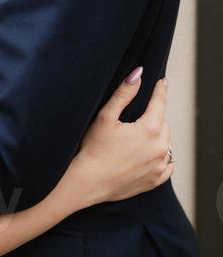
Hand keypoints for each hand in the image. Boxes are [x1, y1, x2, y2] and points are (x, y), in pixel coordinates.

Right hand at [67, 74, 172, 208]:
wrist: (88, 182)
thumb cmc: (93, 148)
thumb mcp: (106, 117)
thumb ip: (124, 94)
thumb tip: (138, 75)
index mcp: (150, 129)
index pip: (159, 103)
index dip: (160, 90)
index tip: (161, 82)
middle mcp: (160, 148)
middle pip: (163, 123)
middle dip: (154, 116)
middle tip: (139, 116)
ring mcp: (160, 166)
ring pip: (166, 143)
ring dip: (158, 136)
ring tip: (139, 136)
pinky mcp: (156, 180)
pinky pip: (167, 164)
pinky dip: (161, 157)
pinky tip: (146, 154)